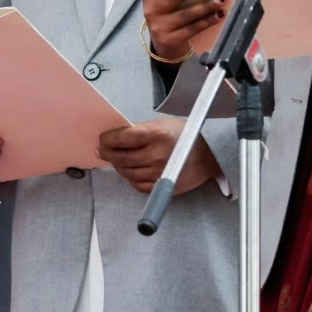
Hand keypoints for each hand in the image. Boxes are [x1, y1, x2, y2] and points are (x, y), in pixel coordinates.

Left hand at [98, 118, 216, 195]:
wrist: (209, 155)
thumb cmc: (184, 136)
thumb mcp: (162, 125)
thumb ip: (139, 130)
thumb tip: (114, 135)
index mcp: (156, 135)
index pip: (122, 138)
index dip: (107, 139)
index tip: (102, 139)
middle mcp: (157, 155)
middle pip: (121, 157)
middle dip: (108, 153)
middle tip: (103, 150)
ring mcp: (159, 173)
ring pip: (126, 172)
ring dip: (118, 166)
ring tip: (117, 160)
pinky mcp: (162, 187)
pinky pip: (137, 185)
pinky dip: (130, 178)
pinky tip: (131, 170)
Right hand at [137, 0, 223, 63]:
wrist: (166, 50)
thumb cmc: (171, 18)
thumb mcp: (167, 4)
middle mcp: (151, 11)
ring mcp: (159, 27)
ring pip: (186, 14)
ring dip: (206, 6)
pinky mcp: (170, 40)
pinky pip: (193, 28)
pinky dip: (208, 21)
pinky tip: (219, 14)